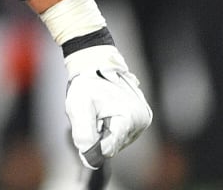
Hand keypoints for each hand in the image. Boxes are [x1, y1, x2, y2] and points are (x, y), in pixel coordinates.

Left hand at [63, 45, 151, 167]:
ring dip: (106, 130)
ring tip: (100, 109)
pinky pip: (123, 132)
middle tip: (93, 113)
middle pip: (114, 144)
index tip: (87, 125)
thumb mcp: (78, 106)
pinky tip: (107, 110)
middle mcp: (141, 121)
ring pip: (118, 139)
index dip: (93, 142)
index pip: (108, 148)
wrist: (96, 63)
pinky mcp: (142, 118)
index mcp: (128, 117)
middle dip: (100, 134)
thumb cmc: (87, 82)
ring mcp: (144, 119)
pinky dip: (112, 125)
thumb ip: (83, 133)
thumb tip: (88, 158)